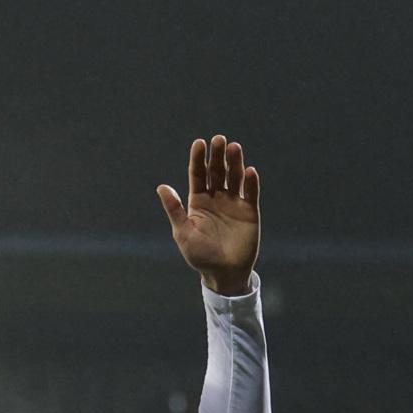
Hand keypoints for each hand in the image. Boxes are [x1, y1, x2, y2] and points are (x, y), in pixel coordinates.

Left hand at [159, 135, 260, 295]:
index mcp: (197, 201)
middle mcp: (216, 198)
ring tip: (234, 147)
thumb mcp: (183, 232)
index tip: (199, 143)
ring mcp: (234, 203)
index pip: (198, 175)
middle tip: (219, 139)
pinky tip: (249, 171)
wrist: (223, 273)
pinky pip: (250, 193)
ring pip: (234, 177)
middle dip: (217, 155)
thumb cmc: (200, 255)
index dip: (198, 159)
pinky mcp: (250, 211)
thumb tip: (161, 186)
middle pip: (217, 172)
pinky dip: (250, 182)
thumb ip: (174, 209)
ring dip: (234, 162)